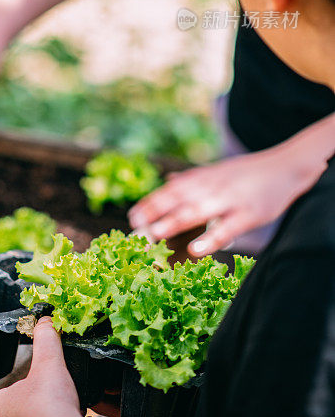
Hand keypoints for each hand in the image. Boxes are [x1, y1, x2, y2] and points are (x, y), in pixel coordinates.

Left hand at [0, 317, 80, 416]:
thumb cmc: (47, 411)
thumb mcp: (50, 366)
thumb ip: (47, 341)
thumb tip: (46, 321)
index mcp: (0, 404)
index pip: (17, 386)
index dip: (39, 380)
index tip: (54, 382)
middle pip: (32, 403)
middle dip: (48, 400)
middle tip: (62, 397)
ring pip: (43, 416)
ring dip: (57, 412)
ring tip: (69, 409)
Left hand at [128, 132, 330, 256]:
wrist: (284, 167)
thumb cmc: (246, 174)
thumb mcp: (216, 172)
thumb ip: (192, 179)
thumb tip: (167, 181)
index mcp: (202, 178)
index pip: (170, 191)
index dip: (151, 203)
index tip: (132, 217)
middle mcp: (211, 186)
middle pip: (178, 199)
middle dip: (155, 214)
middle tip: (135, 230)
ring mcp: (229, 200)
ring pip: (198, 210)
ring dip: (175, 221)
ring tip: (155, 233)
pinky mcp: (248, 214)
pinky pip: (227, 228)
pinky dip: (211, 238)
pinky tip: (197, 249)